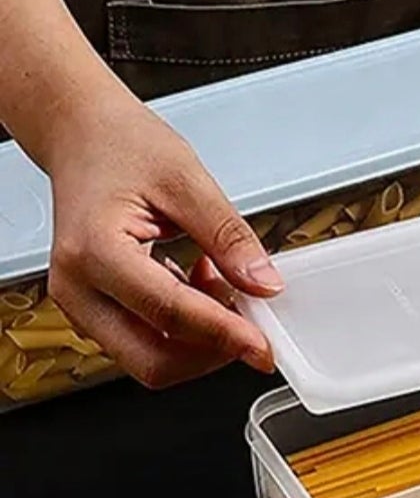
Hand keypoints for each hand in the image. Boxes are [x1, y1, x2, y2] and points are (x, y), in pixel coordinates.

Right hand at [42, 89, 281, 388]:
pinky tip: (197, 287)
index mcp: (94, 250)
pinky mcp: (94, 310)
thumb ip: (229, 237)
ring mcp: (81, 304)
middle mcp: (77, 287)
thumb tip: (264, 284)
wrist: (81, 135)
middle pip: (153, 361)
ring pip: (150, 361)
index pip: (169, 315)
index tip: (263, 348)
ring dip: (198, 341)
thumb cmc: (120, 146)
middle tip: (247, 316)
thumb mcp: (187, 180)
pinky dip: (184, 331)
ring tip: (216, 284)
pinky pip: (145, 344)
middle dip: (210, 352)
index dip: (224, 336)